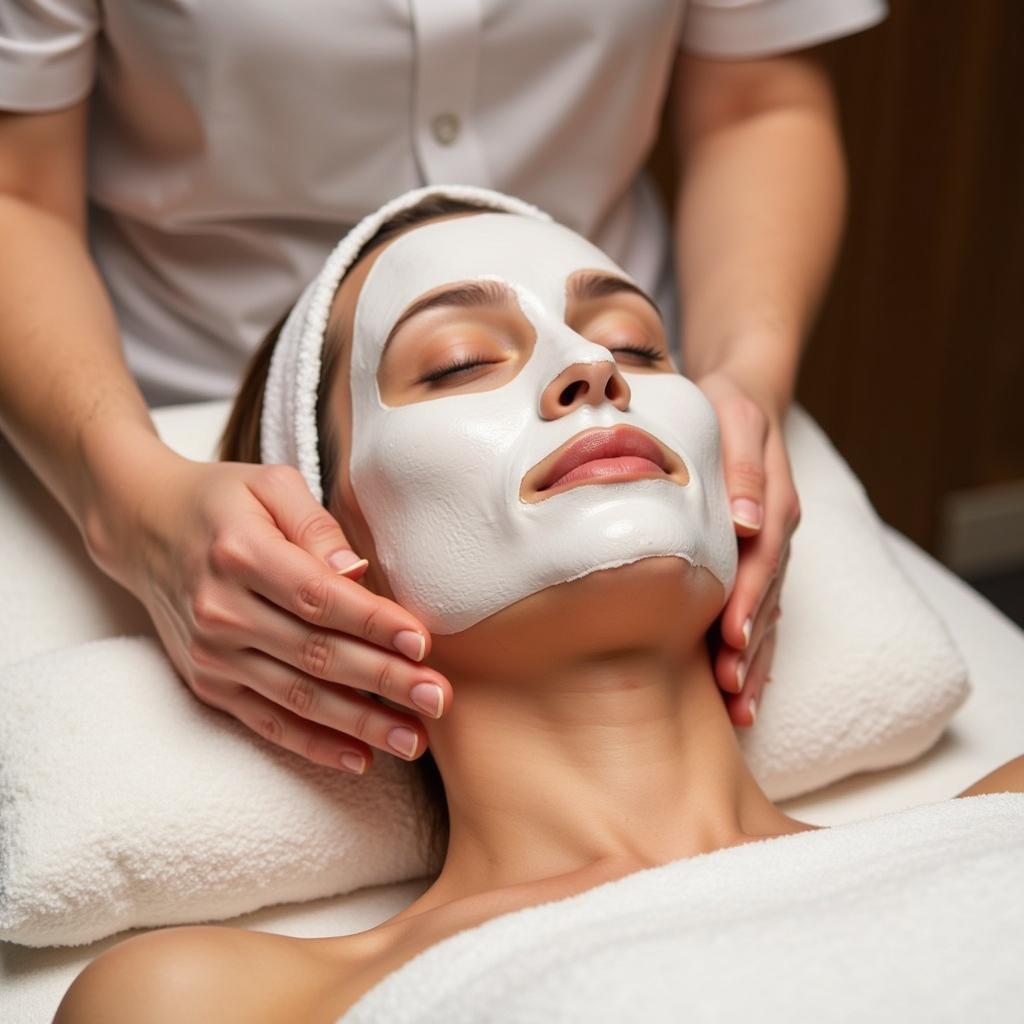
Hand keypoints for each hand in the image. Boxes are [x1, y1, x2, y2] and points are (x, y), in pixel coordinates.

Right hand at [85, 448, 451, 774]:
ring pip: (297, 697)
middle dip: (383, 681)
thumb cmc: (224, 501)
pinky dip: (313, 744)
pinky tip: (361, 759)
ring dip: (359, 724)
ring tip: (414, 740)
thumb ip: (317, 524)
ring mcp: (211, 654)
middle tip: (437, 699)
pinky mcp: (208, 683)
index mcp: (241, 553)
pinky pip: (266, 722)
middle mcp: (221, 610)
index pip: (318, 597)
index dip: (372, 623)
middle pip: (315, 653)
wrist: (144, 527)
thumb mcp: (271, 485)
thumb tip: (356, 571)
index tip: (422, 643)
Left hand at [695, 370, 800, 727]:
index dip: (748, 601)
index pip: (763, 560)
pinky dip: (757, 650)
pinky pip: (764, 610)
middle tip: (733, 692)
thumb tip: (743, 522)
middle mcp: (778, 534)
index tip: (731, 638)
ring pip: (770, 614)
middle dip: (753, 647)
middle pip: (770, 599)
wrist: (743, 401)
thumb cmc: (727, 410)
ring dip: (758, 662)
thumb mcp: (736, 420)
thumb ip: (742, 469)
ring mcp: (773, 552)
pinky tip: (743, 690)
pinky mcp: (761, 562)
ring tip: (741, 709)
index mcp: (774, 504)